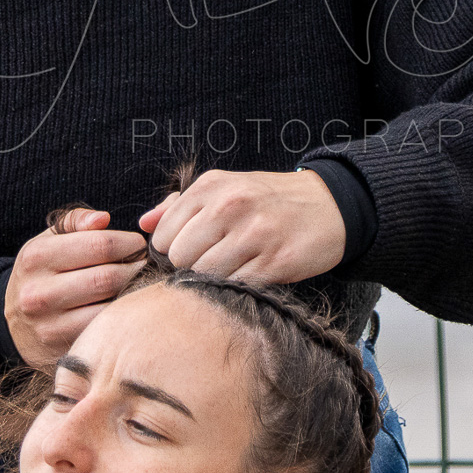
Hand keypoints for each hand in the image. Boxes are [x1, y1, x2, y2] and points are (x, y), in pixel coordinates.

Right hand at [6, 207, 146, 366]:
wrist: (12, 323)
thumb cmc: (41, 273)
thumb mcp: (48, 240)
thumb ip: (75, 221)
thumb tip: (103, 219)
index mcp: (37, 256)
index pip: (100, 245)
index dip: (128, 243)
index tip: (138, 244)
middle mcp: (39, 291)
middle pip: (108, 277)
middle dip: (135, 268)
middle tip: (144, 265)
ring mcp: (49, 323)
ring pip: (109, 306)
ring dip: (132, 294)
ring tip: (137, 284)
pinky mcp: (61, 348)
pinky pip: (104, 330)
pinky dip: (120, 317)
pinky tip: (124, 307)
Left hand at [136, 168, 344, 284]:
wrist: (329, 206)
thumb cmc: (268, 200)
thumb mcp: (224, 189)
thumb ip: (179, 206)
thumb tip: (143, 225)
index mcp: (211, 186)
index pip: (163, 235)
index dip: (172, 250)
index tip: (191, 251)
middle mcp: (230, 205)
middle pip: (179, 257)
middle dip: (190, 266)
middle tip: (213, 261)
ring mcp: (254, 233)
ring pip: (205, 275)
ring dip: (214, 280)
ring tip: (232, 268)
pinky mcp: (275, 261)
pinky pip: (236, 286)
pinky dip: (238, 286)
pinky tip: (250, 273)